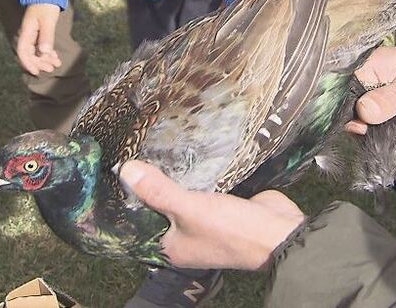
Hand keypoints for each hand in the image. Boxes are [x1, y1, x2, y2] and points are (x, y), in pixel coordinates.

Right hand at [16, 4, 62, 75]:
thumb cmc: (47, 5)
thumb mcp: (48, 20)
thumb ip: (46, 36)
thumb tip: (43, 52)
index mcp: (27, 32)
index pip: (23, 52)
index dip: (28, 63)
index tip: (36, 72)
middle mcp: (28, 35)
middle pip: (30, 54)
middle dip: (40, 63)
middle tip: (51, 68)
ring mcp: (34, 34)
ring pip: (37, 52)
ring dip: (45, 60)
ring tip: (57, 64)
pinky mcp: (41, 33)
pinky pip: (42, 47)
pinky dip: (49, 54)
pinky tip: (56, 58)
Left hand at [119, 160, 305, 270]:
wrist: (279, 232)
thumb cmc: (230, 230)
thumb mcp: (189, 209)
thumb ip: (158, 191)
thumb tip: (125, 171)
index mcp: (171, 247)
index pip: (140, 224)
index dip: (128, 202)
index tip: (115, 174)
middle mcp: (185, 237)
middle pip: (160, 208)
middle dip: (151, 184)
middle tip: (134, 153)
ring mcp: (204, 221)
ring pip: (181, 196)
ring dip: (174, 178)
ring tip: (154, 148)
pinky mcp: (221, 205)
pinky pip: (201, 188)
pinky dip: (195, 174)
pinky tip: (186, 153)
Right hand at [346, 43, 395, 134]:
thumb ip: (389, 100)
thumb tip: (362, 111)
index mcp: (372, 67)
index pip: (345, 90)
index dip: (346, 110)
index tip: (358, 129)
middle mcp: (371, 82)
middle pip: (353, 109)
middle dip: (367, 126)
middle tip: (386, 134)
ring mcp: (381, 98)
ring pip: (368, 122)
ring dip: (384, 132)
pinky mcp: (391, 112)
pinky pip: (384, 128)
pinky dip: (394, 134)